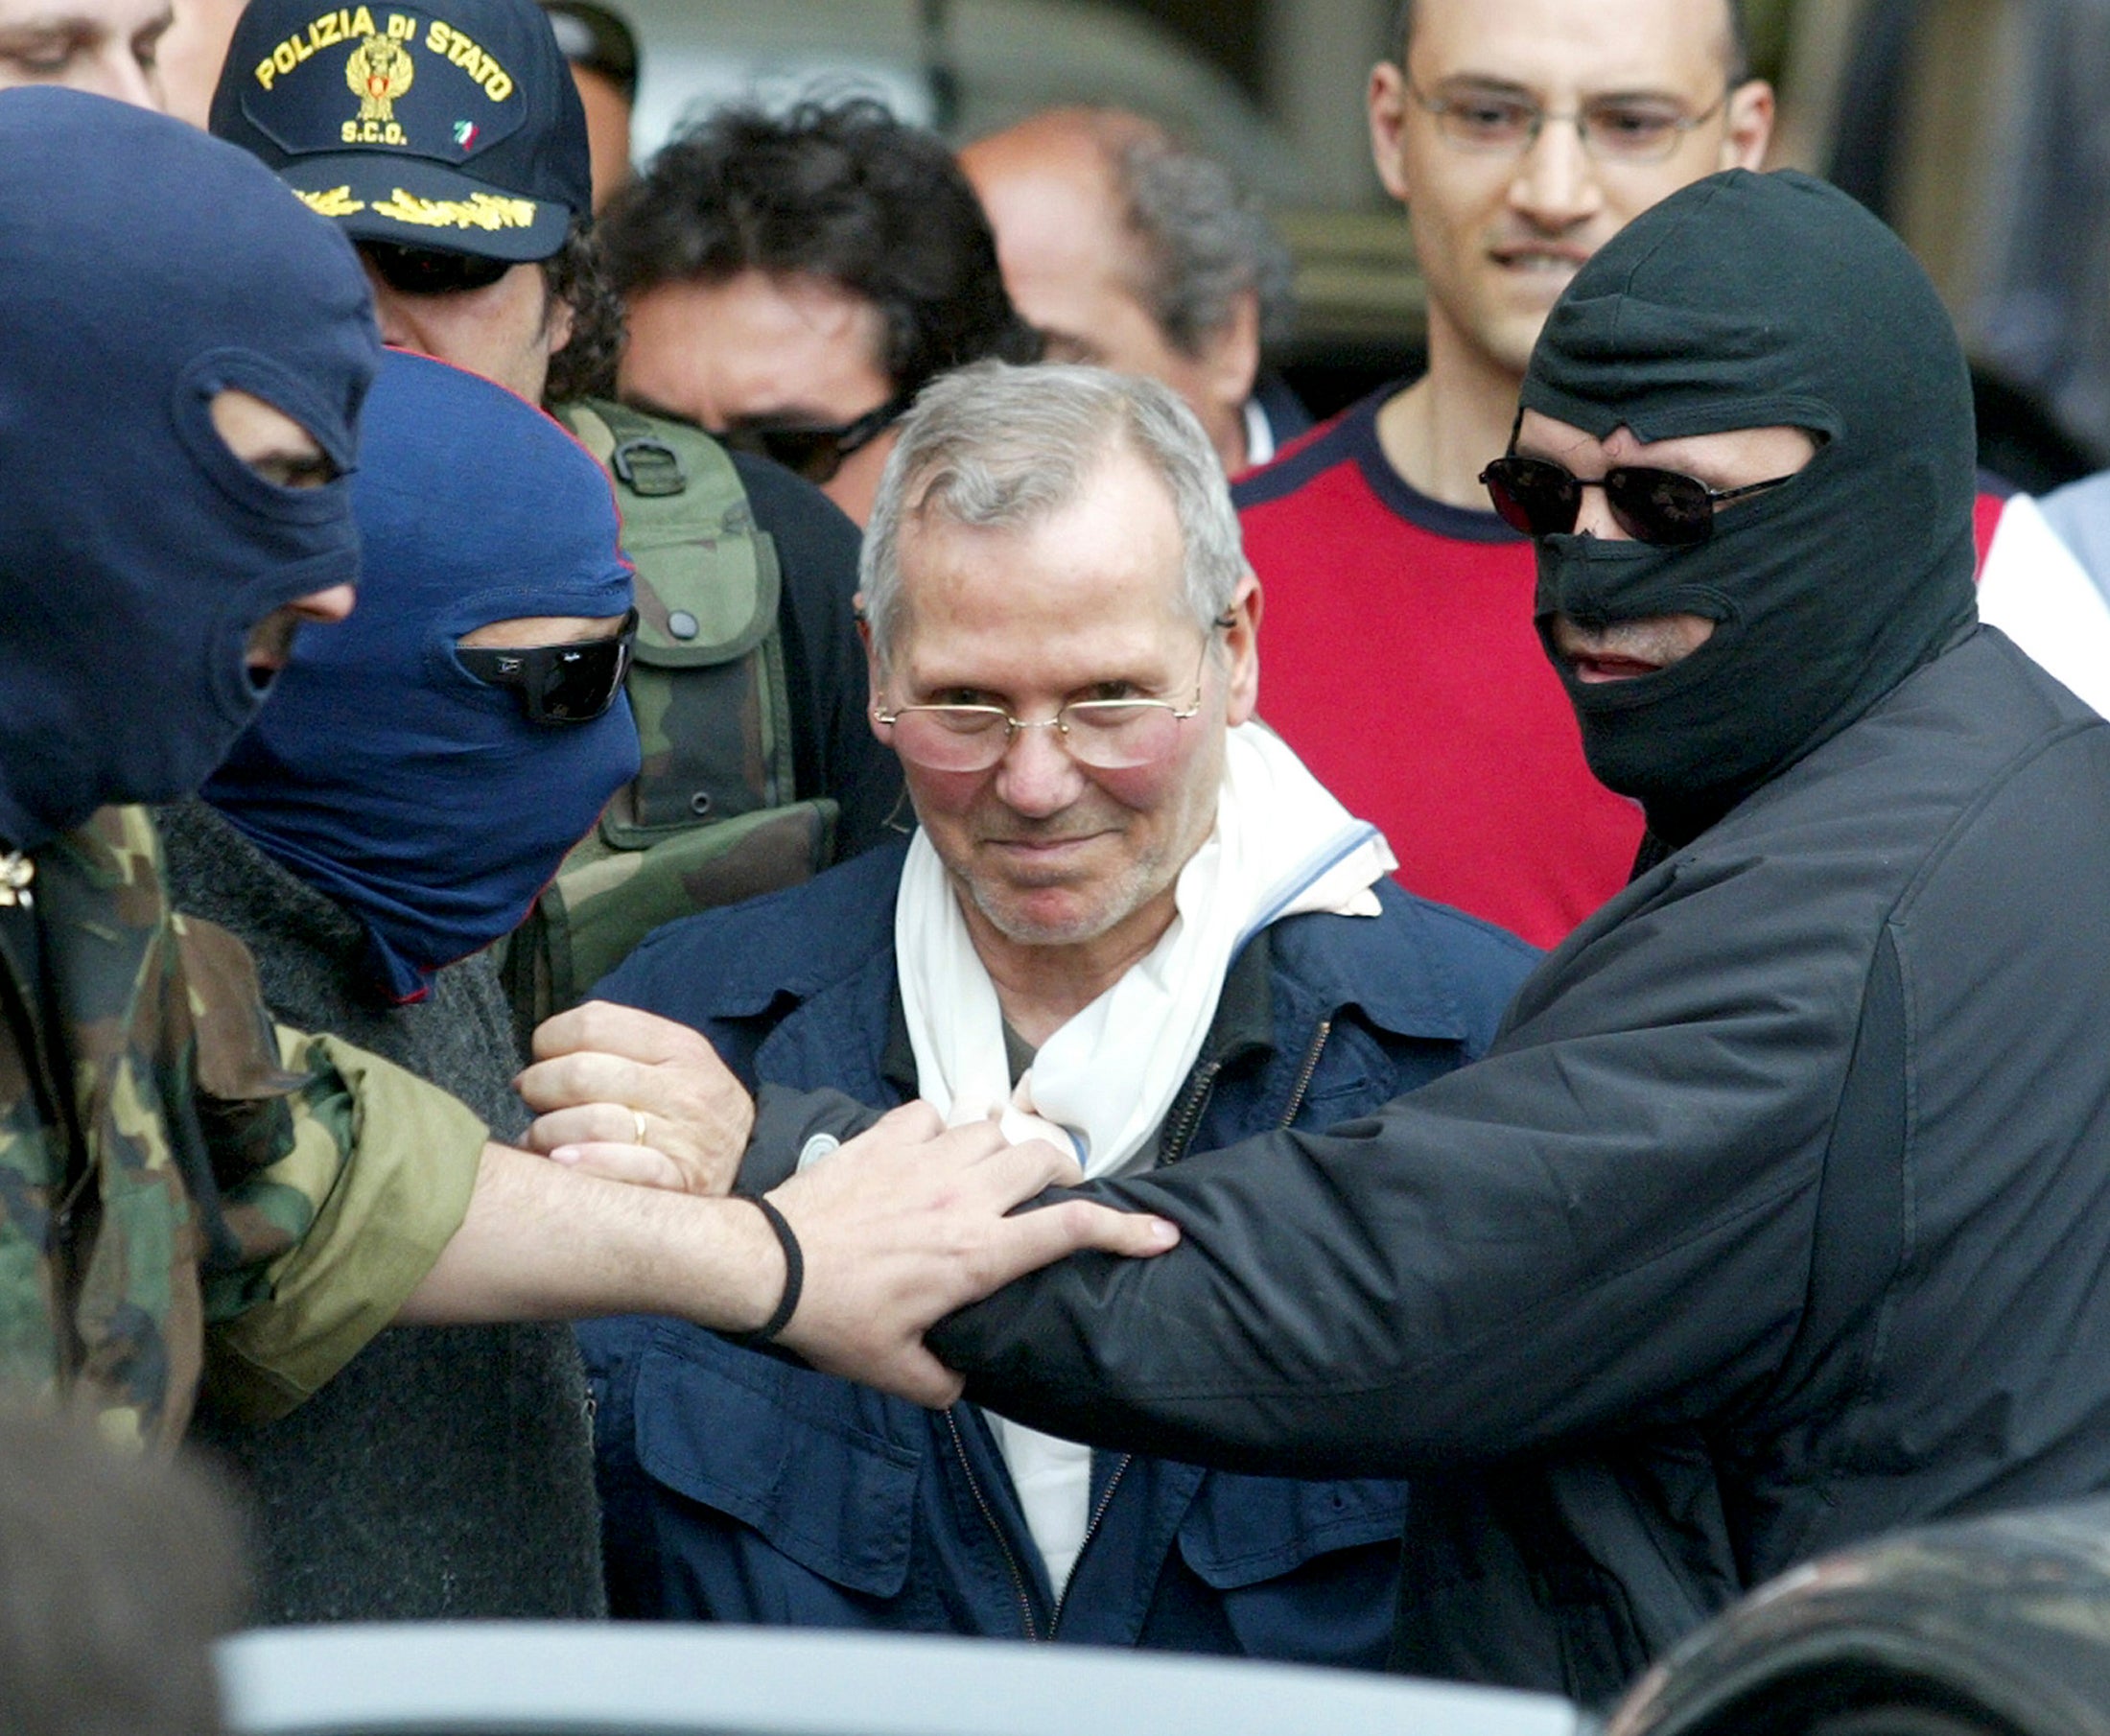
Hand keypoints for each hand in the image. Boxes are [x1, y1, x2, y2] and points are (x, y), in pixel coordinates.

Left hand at [516, 1001, 753, 1195]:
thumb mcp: (674, 1060)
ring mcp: (685, 1137)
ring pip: (590, 1122)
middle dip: (538, 1086)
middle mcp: (684, 1088)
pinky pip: (625, 1167)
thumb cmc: (690, 1107)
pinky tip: (563, 1163)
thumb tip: (542, 1050)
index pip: (592, 1024)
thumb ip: (620, 1046)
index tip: (544, 1058)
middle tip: (533, 1099)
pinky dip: (587, 1163)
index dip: (550, 1040)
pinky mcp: (681, 1182)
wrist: (751, 1162)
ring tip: (539, 1138)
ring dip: (545, 1133)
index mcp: (679, 1046)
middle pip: (581, 1073)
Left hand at [767, 1101, 1179, 1406]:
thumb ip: (941, 1382)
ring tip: (993, 1169)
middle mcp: (963, 1196)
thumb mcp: (894, 1370)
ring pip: (993, 1127)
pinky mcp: (885, 1137)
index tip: (1161, 1232)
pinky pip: (934, 1112)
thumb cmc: (832, 1318)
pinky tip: (929, 1150)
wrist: (765, 1266)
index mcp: (978, 1254)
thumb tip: (959, 1384)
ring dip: (1003, 1146)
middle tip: (1055, 1192)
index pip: (1072, 1231)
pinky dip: (941, 1126)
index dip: (1127, 1229)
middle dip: (1062, 1172)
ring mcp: (925, 1159)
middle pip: (1044, 1158)